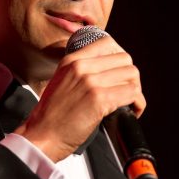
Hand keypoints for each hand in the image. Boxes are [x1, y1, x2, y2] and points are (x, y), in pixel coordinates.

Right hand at [14, 35, 145, 161]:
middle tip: (126, 91)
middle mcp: (81, 67)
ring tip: (129, 103)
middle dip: (130, 76)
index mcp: (71, 60)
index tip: (120, 73)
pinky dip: (137, 104)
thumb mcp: (61, 81)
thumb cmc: (51, 115)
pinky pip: (132, 94)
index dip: (119, 58)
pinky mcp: (99, 99)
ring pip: (131, 75)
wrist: (40, 135)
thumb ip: (80, 72)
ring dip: (135, 90)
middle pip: (124, 59)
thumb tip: (107, 72)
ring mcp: (91, 82)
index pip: (107, 43)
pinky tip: (131, 112)